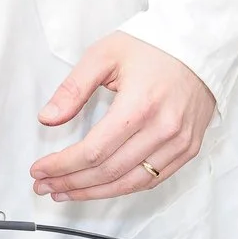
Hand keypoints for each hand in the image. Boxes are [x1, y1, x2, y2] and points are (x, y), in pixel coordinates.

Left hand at [30, 32, 216, 201]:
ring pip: (130, 183)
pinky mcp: (189, 149)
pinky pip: (152, 180)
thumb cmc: (151, 47)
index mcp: (139, 106)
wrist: (198, 46)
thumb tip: (48, 118)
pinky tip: (100, 187)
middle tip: (44, 185)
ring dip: (94, 192)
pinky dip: (123, 188)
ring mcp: (179, 143)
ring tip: (65, 192)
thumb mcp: (103, 56)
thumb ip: (72, 89)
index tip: (39, 170)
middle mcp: (163, 129)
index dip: (62, 166)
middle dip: (71, 182)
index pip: (93, 151)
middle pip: (108, 171)